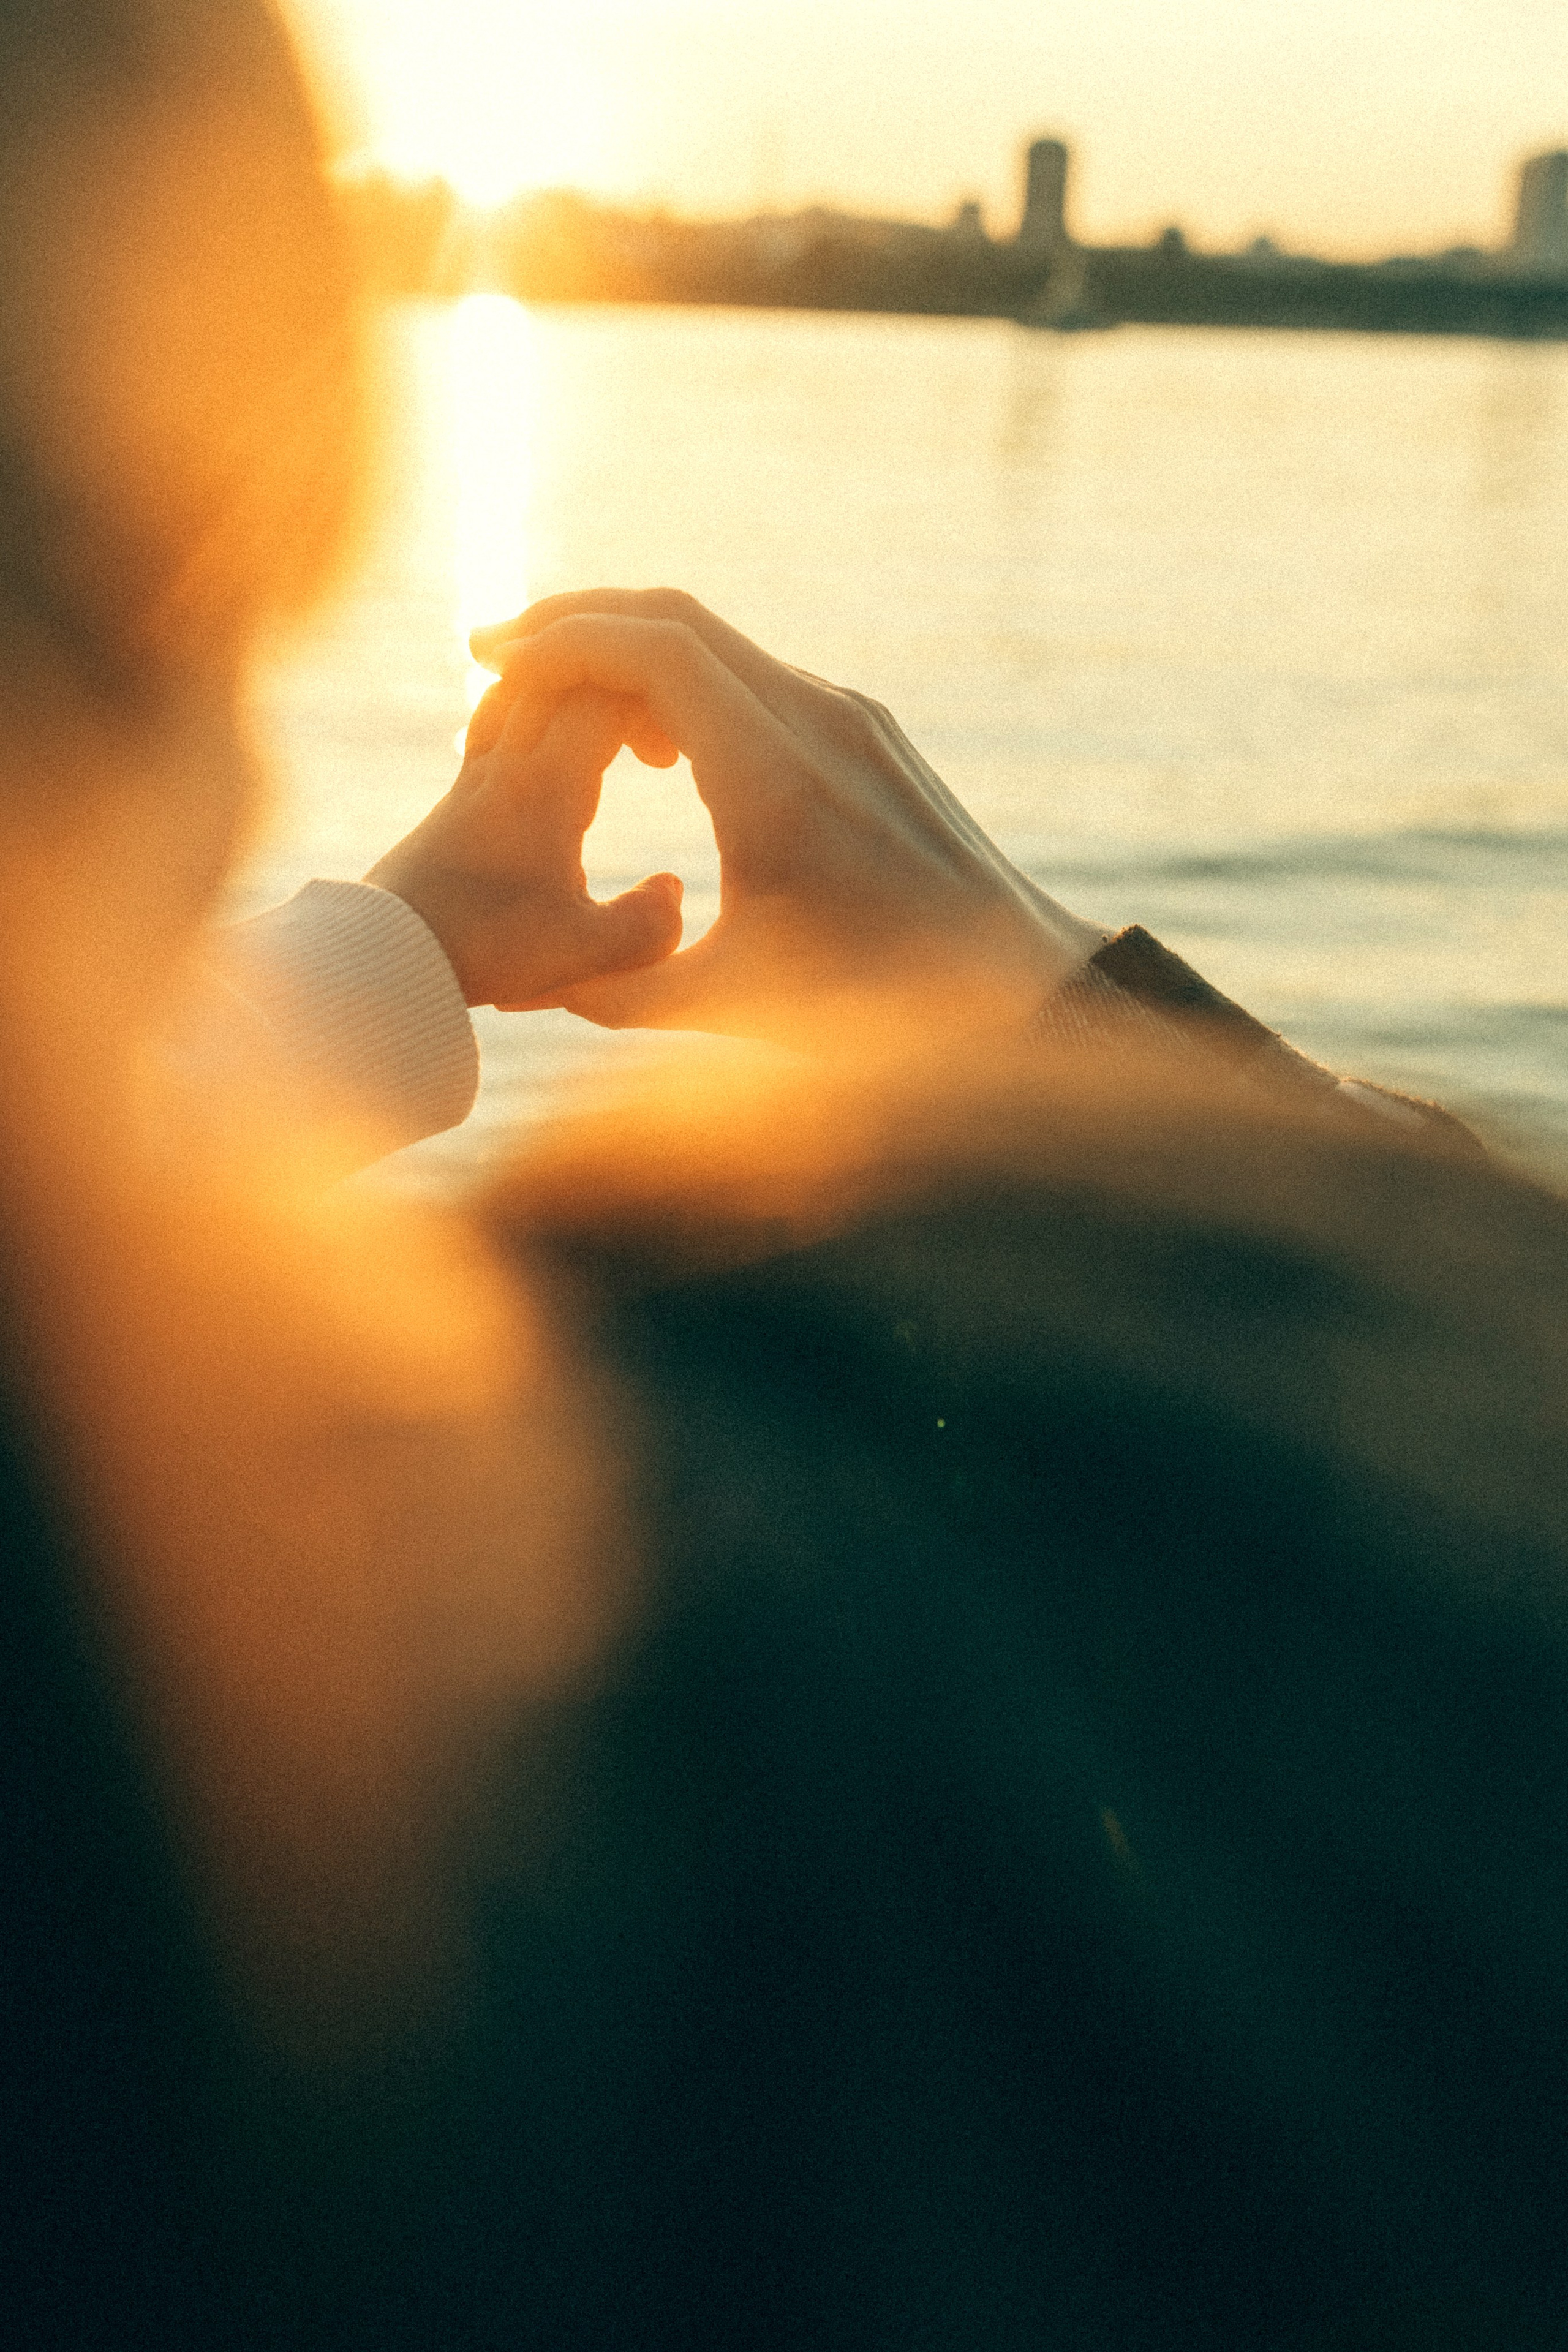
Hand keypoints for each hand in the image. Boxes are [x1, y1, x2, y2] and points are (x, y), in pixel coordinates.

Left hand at [365, 686, 682, 1009]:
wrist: (383, 957)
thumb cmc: (484, 953)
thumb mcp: (583, 954)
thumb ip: (648, 927)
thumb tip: (675, 886)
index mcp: (547, 786)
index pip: (603, 695)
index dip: (652, 694)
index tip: (682, 730)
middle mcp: (506, 763)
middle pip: (557, 671)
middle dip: (610, 671)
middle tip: (652, 702)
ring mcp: (474, 775)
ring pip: (518, 687)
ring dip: (563, 680)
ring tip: (601, 688)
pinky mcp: (455, 798)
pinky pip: (495, 720)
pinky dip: (531, 708)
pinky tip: (548, 732)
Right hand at [469, 590, 1107, 1046]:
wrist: (1021, 984)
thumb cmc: (881, 1006)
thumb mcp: (734, 1009)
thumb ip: (623, 991)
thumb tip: (534, 980)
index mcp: (775, 778)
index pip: (651, 651)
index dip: (557, 640)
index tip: (485, 660)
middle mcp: (819, 721)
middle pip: (675, 616)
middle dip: (575, 622)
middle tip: (499, 656)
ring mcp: (852, 717)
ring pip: (719, 642)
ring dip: (633, 655)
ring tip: (570, 711)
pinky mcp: (870, 731)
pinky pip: (759, 676)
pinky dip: (690, 686)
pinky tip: (656, 749)